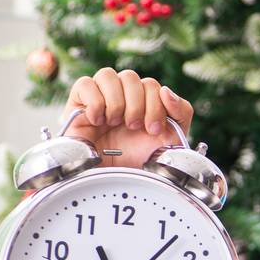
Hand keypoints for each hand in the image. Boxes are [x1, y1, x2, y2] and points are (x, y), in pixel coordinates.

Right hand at [63, 69, 193, 168]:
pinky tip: (97, 121)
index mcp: (143, 101)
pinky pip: (85, 84)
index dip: (155, 104)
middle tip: (133, 128)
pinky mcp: (78, 103)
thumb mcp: (172, 139)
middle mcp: (121, 96)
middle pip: (130, 77)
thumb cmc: (139, 162)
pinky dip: (95, 102)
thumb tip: (166, 89)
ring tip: (114, 123)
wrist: (113, 184)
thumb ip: (181, 111)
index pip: (151, 84)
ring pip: (107, 74)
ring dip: (116, 102)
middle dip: (137, 105)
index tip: (153, 130)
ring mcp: (99, 97)